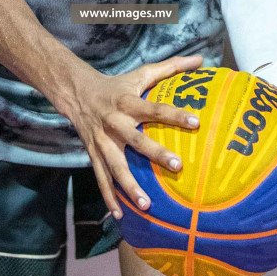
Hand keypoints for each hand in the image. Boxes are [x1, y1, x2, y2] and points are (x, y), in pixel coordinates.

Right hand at [64, 54, 205, 220]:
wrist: (76, 93)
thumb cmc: (117, 86)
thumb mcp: (141, 73)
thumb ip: (171, 67)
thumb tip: (200, 59)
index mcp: (127, 102)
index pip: (155, 108)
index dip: (175, 114)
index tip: (197, 122)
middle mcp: (114, 123)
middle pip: (135, 140)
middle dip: (154, 153)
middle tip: (178, 166)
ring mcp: (101, 141)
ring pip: (115, 167)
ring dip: (129, 186)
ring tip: (147, 205)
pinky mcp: (93, 155)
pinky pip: (101, 179)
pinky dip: (109, 198)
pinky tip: (120, 216)